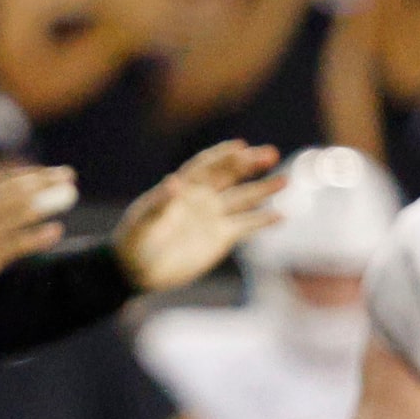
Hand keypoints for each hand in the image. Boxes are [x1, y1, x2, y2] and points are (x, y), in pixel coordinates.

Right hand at [0, 165, 77, 309]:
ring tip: (70, 197)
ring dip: (46, 203)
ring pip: (17, 214)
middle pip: (14, 193)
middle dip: (44, 182)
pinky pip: (14, 245)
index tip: (53, 172)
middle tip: (70, 177)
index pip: (3, 183)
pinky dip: (36, 237)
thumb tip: (7, 201)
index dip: (31, 175)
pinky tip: (55, 231)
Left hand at [113, 141, 284, 292]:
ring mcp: (213, 215)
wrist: (136, 271)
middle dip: (250, 164)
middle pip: (230, 175)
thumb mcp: (142, 223)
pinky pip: (246, 226)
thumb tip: (173, 181)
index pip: (206, 165)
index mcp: (181, 187)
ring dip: (264, 189)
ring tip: (285, 181)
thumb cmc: (134, 243)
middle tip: (270, 154)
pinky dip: (263, 221)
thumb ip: (159, 204)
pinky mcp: (221, 236)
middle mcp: (201, 197)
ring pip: (244, 198)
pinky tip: (281, 216)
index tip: (240, 147)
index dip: (222, 155)